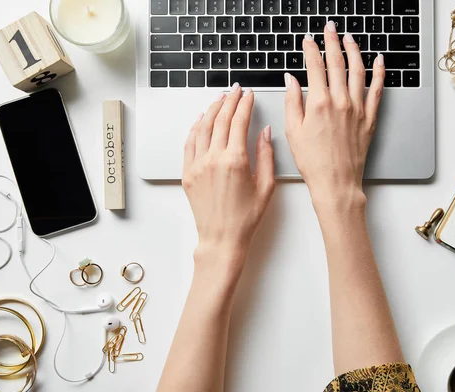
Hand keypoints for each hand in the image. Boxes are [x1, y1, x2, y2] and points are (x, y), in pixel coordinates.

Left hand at [182, 84, 274, 274]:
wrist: (222, 238)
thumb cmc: (246, 217)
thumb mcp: (266, 186)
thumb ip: (266, 155)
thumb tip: (264, 132)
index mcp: (235, 160)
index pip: (239, 122)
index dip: (244, 105)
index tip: (248, 95)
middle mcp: (213, 158)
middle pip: (220, 119)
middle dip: (229, 101)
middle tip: (235, 91)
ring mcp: (197, 165)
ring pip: (202, 127)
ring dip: (211, 109)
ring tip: (220, 99)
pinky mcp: (188, 173)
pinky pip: (189, 143)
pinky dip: (195, 127)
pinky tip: (200, 119)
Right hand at [284, 23, 384, 211]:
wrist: (336, 183)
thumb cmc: (313, 162)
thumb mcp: (292, 132)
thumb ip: (292, 102)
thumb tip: (291, 80)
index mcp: (319, 104)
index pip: (315, 67)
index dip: (311, 50)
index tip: (308, 41)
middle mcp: (341, 102)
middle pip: (337, 63)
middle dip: (332, 41)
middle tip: (329, 28)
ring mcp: (357, 109)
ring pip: (358, 71)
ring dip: (354, 51)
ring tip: (349, 39)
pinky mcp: (369, 119)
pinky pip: (377, 90)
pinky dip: (379, 73)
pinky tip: (379, 61)